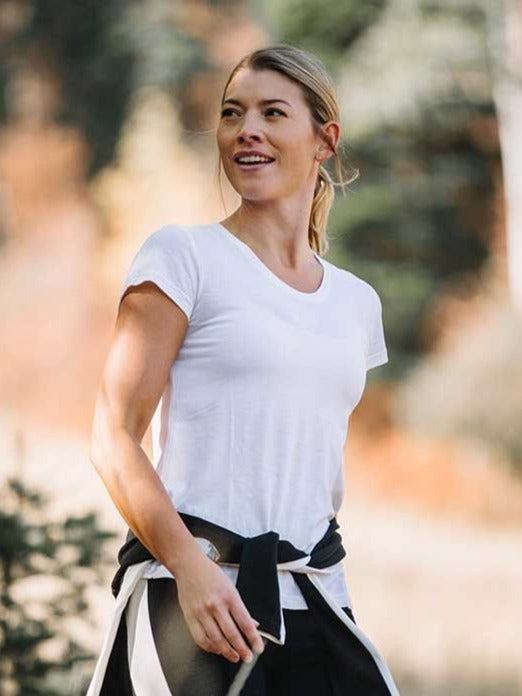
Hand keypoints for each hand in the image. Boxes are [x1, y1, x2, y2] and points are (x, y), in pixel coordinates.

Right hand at [173, 546, 264, 663]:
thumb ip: (240, 608)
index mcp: (229, 596)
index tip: (258, 647)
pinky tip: (217, 649)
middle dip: (242, 649)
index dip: (253, 638)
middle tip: (248, 657)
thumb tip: (252, 625)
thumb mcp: (231, 587)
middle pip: (231, 634)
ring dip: (227, 652)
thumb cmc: (211, 575)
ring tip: (234, 656)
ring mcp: (202, 612)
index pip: (245, 622)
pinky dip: (210, 647)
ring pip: (216, 640)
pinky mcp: (190, 617)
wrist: (189, 566)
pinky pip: (201, 639)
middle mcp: (216, 605)